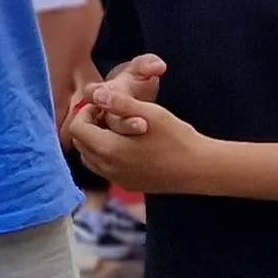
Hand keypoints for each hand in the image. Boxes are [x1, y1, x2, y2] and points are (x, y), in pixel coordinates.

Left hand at [66, 57, 201, 191]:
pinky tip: (128, 143)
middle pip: (81, 144)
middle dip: (89, 125)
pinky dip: (106, 154)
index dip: (87, 112)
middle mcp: (108, 169)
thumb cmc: (177, 138)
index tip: (106, 104)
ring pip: (90, 158)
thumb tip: (95, 93)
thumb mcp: (149, 113)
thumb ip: (119, 102)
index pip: (78, 128)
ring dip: (96, 140)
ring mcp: (118, 179)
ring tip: (118, 127)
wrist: (199, 168)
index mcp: (109, 149)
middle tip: (111, 113)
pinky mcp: (128, 184)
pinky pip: (105, 169)